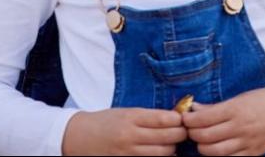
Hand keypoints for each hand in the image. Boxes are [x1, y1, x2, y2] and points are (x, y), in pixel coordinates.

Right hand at [64, 107, 185, 155]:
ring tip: (173, 143)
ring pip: (163, 153)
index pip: (164, 119)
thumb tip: (174, 118)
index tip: (183, 119)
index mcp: (131, 117)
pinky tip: (162, 153)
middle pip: (167, 137)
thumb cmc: (105, 122)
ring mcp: (128, 152)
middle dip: (181, 134)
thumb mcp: (125, 112)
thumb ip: (147, 116)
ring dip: (172, 149)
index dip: (179, 120)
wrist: (80, 137)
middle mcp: (130, 135)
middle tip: (184, 131)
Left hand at [183, 86, 264, 155]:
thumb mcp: (241, 97)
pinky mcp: (253, 154)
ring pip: (214, 152)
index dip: (189, 120)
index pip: (204, 118)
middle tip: (190, 130)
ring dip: (202, 147)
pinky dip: (217, 156)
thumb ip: (217, 106)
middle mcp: (241, 127)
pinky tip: (215, 149)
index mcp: (237, 109)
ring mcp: (248, 143)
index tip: (184, 118)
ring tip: (201, 140)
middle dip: (192, 134)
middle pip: (205, 137)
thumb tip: (194, 108)